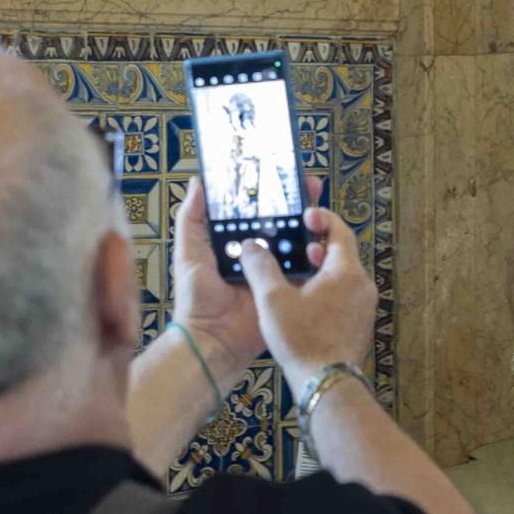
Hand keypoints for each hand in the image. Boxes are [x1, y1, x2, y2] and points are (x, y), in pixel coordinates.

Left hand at [170, 174, 324, 372]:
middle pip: (284, 223)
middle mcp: (260, 254)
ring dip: (311, 227)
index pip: (257, 212)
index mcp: (236, 243)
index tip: (283, 174)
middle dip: (298, 204)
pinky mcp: (290, 290)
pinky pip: (308, 271)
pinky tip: (324, 241)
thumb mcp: (189, 253)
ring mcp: (277, 272)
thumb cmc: (196, 296)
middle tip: (311, 185)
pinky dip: (317, 257)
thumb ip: (192, 219)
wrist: (212, 340)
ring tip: (319, 211)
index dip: (271, 194)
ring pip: (299, 244)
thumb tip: (198, 181)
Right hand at [238, 206, 374, 389]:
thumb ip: (261, 267)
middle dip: (319, 244)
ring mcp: (364, 307)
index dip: (322, 218)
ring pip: (344, 275)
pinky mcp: (360, 325)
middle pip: (343, 253)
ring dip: (322, 268)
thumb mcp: (273, 299)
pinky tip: (305, 300)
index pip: (340, 231)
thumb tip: (250, 245)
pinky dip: (328, 288)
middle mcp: (362, 285)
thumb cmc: (301, 338)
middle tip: (296, 244)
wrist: (326, 384)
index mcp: (346, 271)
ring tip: (297, 272)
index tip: (304, 215)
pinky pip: (345, 295)